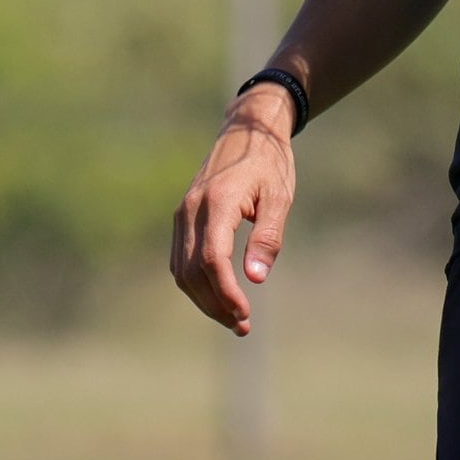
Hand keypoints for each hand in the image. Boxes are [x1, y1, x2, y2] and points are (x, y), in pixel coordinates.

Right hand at [169, 83, 298, 334]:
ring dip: (203, 299)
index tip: (245, 315)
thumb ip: (268, 237)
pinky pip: (180, 260)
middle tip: (242, 326)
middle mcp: (191, 209)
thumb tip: (256, 278)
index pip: (211, 259)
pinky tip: (218, 297)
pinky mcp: (182, 218)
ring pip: (181, 270)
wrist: (247, 133)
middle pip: (191, 271)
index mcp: (217, 203)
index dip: (225, 293)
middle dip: (215, 304)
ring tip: (233, 319)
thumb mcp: (279, 198)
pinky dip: (195, 284)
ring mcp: (182, 214)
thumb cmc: (269, 164)